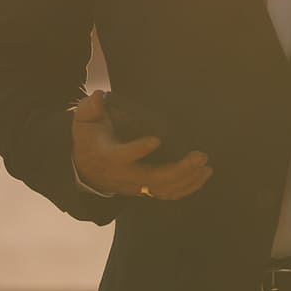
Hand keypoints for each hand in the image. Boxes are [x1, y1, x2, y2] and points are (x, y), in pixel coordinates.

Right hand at [71, 91, 210, 199]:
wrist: (86, 170)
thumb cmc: (90, 140)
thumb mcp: (84, 122)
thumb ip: (90, 109)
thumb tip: (98, 96)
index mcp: (109, 156)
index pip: (124, 156)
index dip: (138, 150)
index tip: (156, 140)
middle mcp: (124, 175)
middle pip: (152, 178)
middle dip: (178, 170)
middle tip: (200, 156)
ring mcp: (136, 186)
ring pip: (163, 189)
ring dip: (188, 179)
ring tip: (206, 166)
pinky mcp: (145, 190)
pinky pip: (168, 194)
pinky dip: (187, 188)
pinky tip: (202, 176)